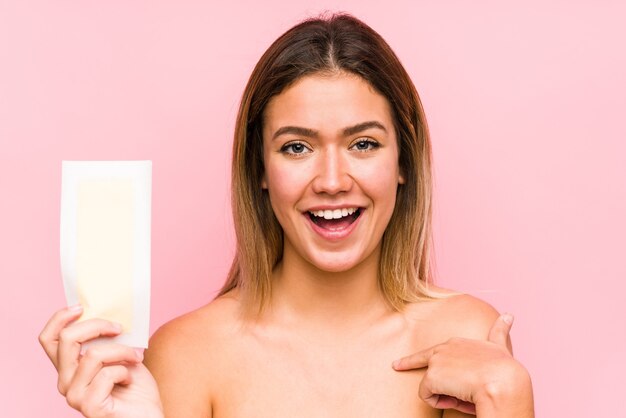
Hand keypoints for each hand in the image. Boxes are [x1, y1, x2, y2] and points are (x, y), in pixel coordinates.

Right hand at [39, 305, 163, 417]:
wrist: (147, 414)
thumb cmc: (135, 386)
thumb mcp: (121, 354)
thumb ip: (108, 338)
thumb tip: (107, 311)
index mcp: (69, 367)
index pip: (49, 339)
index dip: (60, 318)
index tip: (81, 307)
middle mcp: (65, 381)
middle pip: (66, 339)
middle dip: (97, 325)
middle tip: (120, 328)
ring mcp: (75, 395)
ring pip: (93, 354)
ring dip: (121, 351)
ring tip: (136, 358)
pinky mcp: (88, 407)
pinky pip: (107, 374)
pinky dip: (125, 370)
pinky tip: (130, 380)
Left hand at [392, 314, 533, 416]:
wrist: (503, 380)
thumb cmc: (504, 368)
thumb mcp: (500, 347)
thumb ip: (500, 331)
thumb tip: (509, 314)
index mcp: (456, 343)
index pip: (431, 352)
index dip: (411, 360)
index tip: (395, 365)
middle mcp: (442, 349)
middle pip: (424, 369)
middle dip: (431, 384)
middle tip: (445, 392)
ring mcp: (436, 361)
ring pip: (431, 388)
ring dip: (446, 396)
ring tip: (466, 395)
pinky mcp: (431, 376)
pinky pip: (428, 398)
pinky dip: (440, 403)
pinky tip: (459, 399)